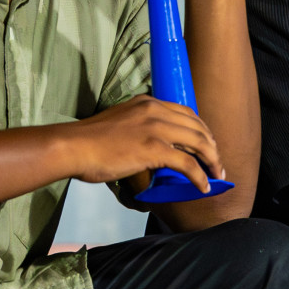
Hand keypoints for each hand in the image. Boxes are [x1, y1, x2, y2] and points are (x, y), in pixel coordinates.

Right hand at [65, 94, 225, 193]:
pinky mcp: (154, 148)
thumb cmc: (88, 141)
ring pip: (199, 143)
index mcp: (147, 102)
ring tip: (217, 175)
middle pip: (197, 127)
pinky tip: (204, 186)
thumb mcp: (118, 122)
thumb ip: (137, 127)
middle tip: (217, 162)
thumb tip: (147, 146)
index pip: (186, 113)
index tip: (207, 144)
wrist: (71, 146)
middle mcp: (155, 110)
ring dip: (212, 161)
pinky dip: (200, 176)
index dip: (202, 129)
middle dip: (212, 146)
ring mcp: (156, 128)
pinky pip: (187, 163)